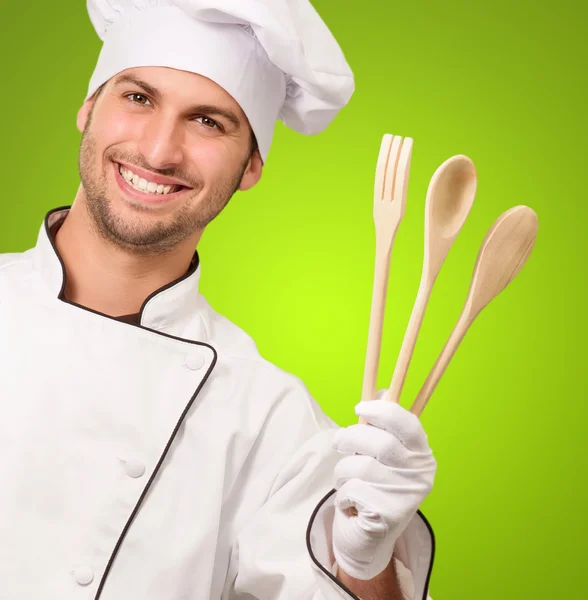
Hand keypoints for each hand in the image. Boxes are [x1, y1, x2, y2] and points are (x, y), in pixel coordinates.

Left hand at [331, 395, 436, 580]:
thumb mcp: (380, 455)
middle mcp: (420, 474)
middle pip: (381, 443)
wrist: (369, 540)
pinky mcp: (387, 516)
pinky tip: (349, 503)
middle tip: (338, 442)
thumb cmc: (373, 487)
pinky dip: (342, 494)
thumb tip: (381, 391)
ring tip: (344, 479)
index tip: (359, 408)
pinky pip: (352, 490)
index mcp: (420, 454)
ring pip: (361, 466)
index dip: (383, 412)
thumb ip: (381, 426)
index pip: (408, 425)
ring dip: (342, 470)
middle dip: (351, 438)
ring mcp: (405, 496)